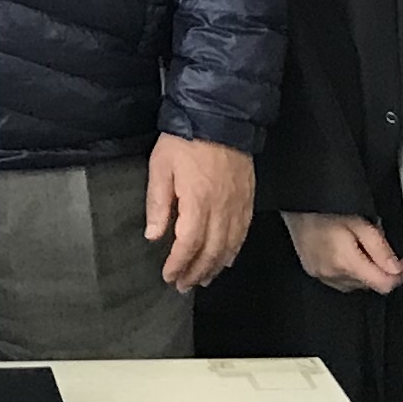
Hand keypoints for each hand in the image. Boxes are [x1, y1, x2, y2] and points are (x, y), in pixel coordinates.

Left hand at [144, 134, 255, 291]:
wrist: (219, 115)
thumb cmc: (184, 140)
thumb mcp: (161, 167)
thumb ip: (158, 204)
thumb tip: (155, 236)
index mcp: (198, 201)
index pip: (189, 244)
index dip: (179, 264)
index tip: (168, 276)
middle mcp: (222, 207)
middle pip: (212, 251)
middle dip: (196, 272)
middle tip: (183, 285)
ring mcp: (238, 204)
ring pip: (230, 246)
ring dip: (215, 267)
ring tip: (202, 279)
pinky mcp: (248, 198)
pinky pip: (243, 233)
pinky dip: (234, 251)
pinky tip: (226, 259)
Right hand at [286, 211, 402, 295]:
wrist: (295, 204)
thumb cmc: (324, 208)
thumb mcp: (359, 221)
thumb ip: (379, 247)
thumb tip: (396, 269)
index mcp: (346, 262)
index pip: (383, 284)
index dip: (398, 274)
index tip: (402, 262)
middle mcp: (334, 274)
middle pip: (371, 284)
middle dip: (381, 267)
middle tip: (377, 243)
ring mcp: (323, 276)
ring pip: (357, 284)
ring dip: (365, 269)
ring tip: (358, 244)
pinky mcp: (315, 273)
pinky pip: (341, 281)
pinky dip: (350, 270)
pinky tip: (345, 251)